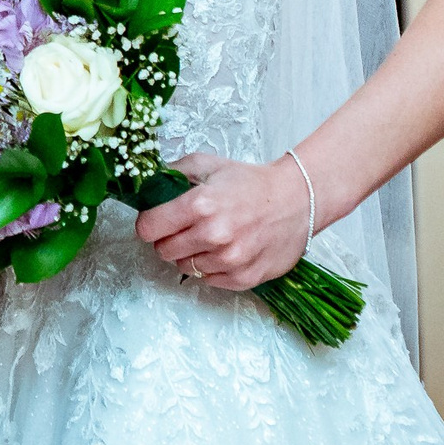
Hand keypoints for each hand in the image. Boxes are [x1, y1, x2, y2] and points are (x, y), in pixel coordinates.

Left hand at [135, 151, 311, 290]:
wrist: (296, 200)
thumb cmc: (251, 183)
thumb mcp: (208, 164)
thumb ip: (172, 172)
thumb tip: (147, 185)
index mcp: (200, 205)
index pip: (148, 228)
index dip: (149, 223)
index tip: (156, 221)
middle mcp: (214, 235)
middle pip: (163, 251)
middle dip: (167, 239)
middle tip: (184, 228)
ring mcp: (230, 260)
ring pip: (185, 267)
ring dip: (191, 254)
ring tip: (209, 238)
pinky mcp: (244, 278)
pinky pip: (209, 280)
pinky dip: (211, 268)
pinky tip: (224, 250)